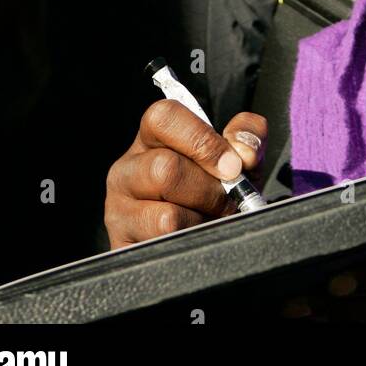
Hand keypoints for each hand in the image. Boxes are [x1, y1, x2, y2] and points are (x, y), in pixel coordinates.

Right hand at [104, 102, 267, 247]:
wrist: (202, 239)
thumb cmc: (216, 187)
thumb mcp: (236, 156)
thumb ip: (247, 135)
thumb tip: (243, 152)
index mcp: (152, 138)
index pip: (164, 117)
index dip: (202, 140)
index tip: (232, 165)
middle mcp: (126, 169)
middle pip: (165, 169)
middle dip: (209, 191)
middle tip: (225, 201)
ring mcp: (118, 209)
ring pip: (166, 216)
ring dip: (201, 222)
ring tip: (208, 219)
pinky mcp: (121, 246)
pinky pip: (163, 247)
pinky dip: (190, 244)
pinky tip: (193, 238)